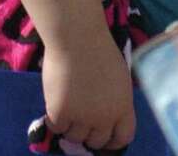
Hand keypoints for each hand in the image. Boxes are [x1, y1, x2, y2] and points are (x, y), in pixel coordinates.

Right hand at [42, 23, 134, 151]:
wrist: (76, 36)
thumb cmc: (98, 48)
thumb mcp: (118, 76)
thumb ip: (114, 99)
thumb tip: (106, 117)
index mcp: (123, 107)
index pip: (123, 137)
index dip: (112, 140)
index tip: (103, 136)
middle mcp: (105, 117)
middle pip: (97, 141)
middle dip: (89, 133)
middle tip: (80, 119)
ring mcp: (82, 117)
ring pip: (74, 137)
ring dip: (70, 126)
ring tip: (67, 106)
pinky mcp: (60, 113)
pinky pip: (56, 128)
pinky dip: (54, 119)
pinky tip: (55, 103)